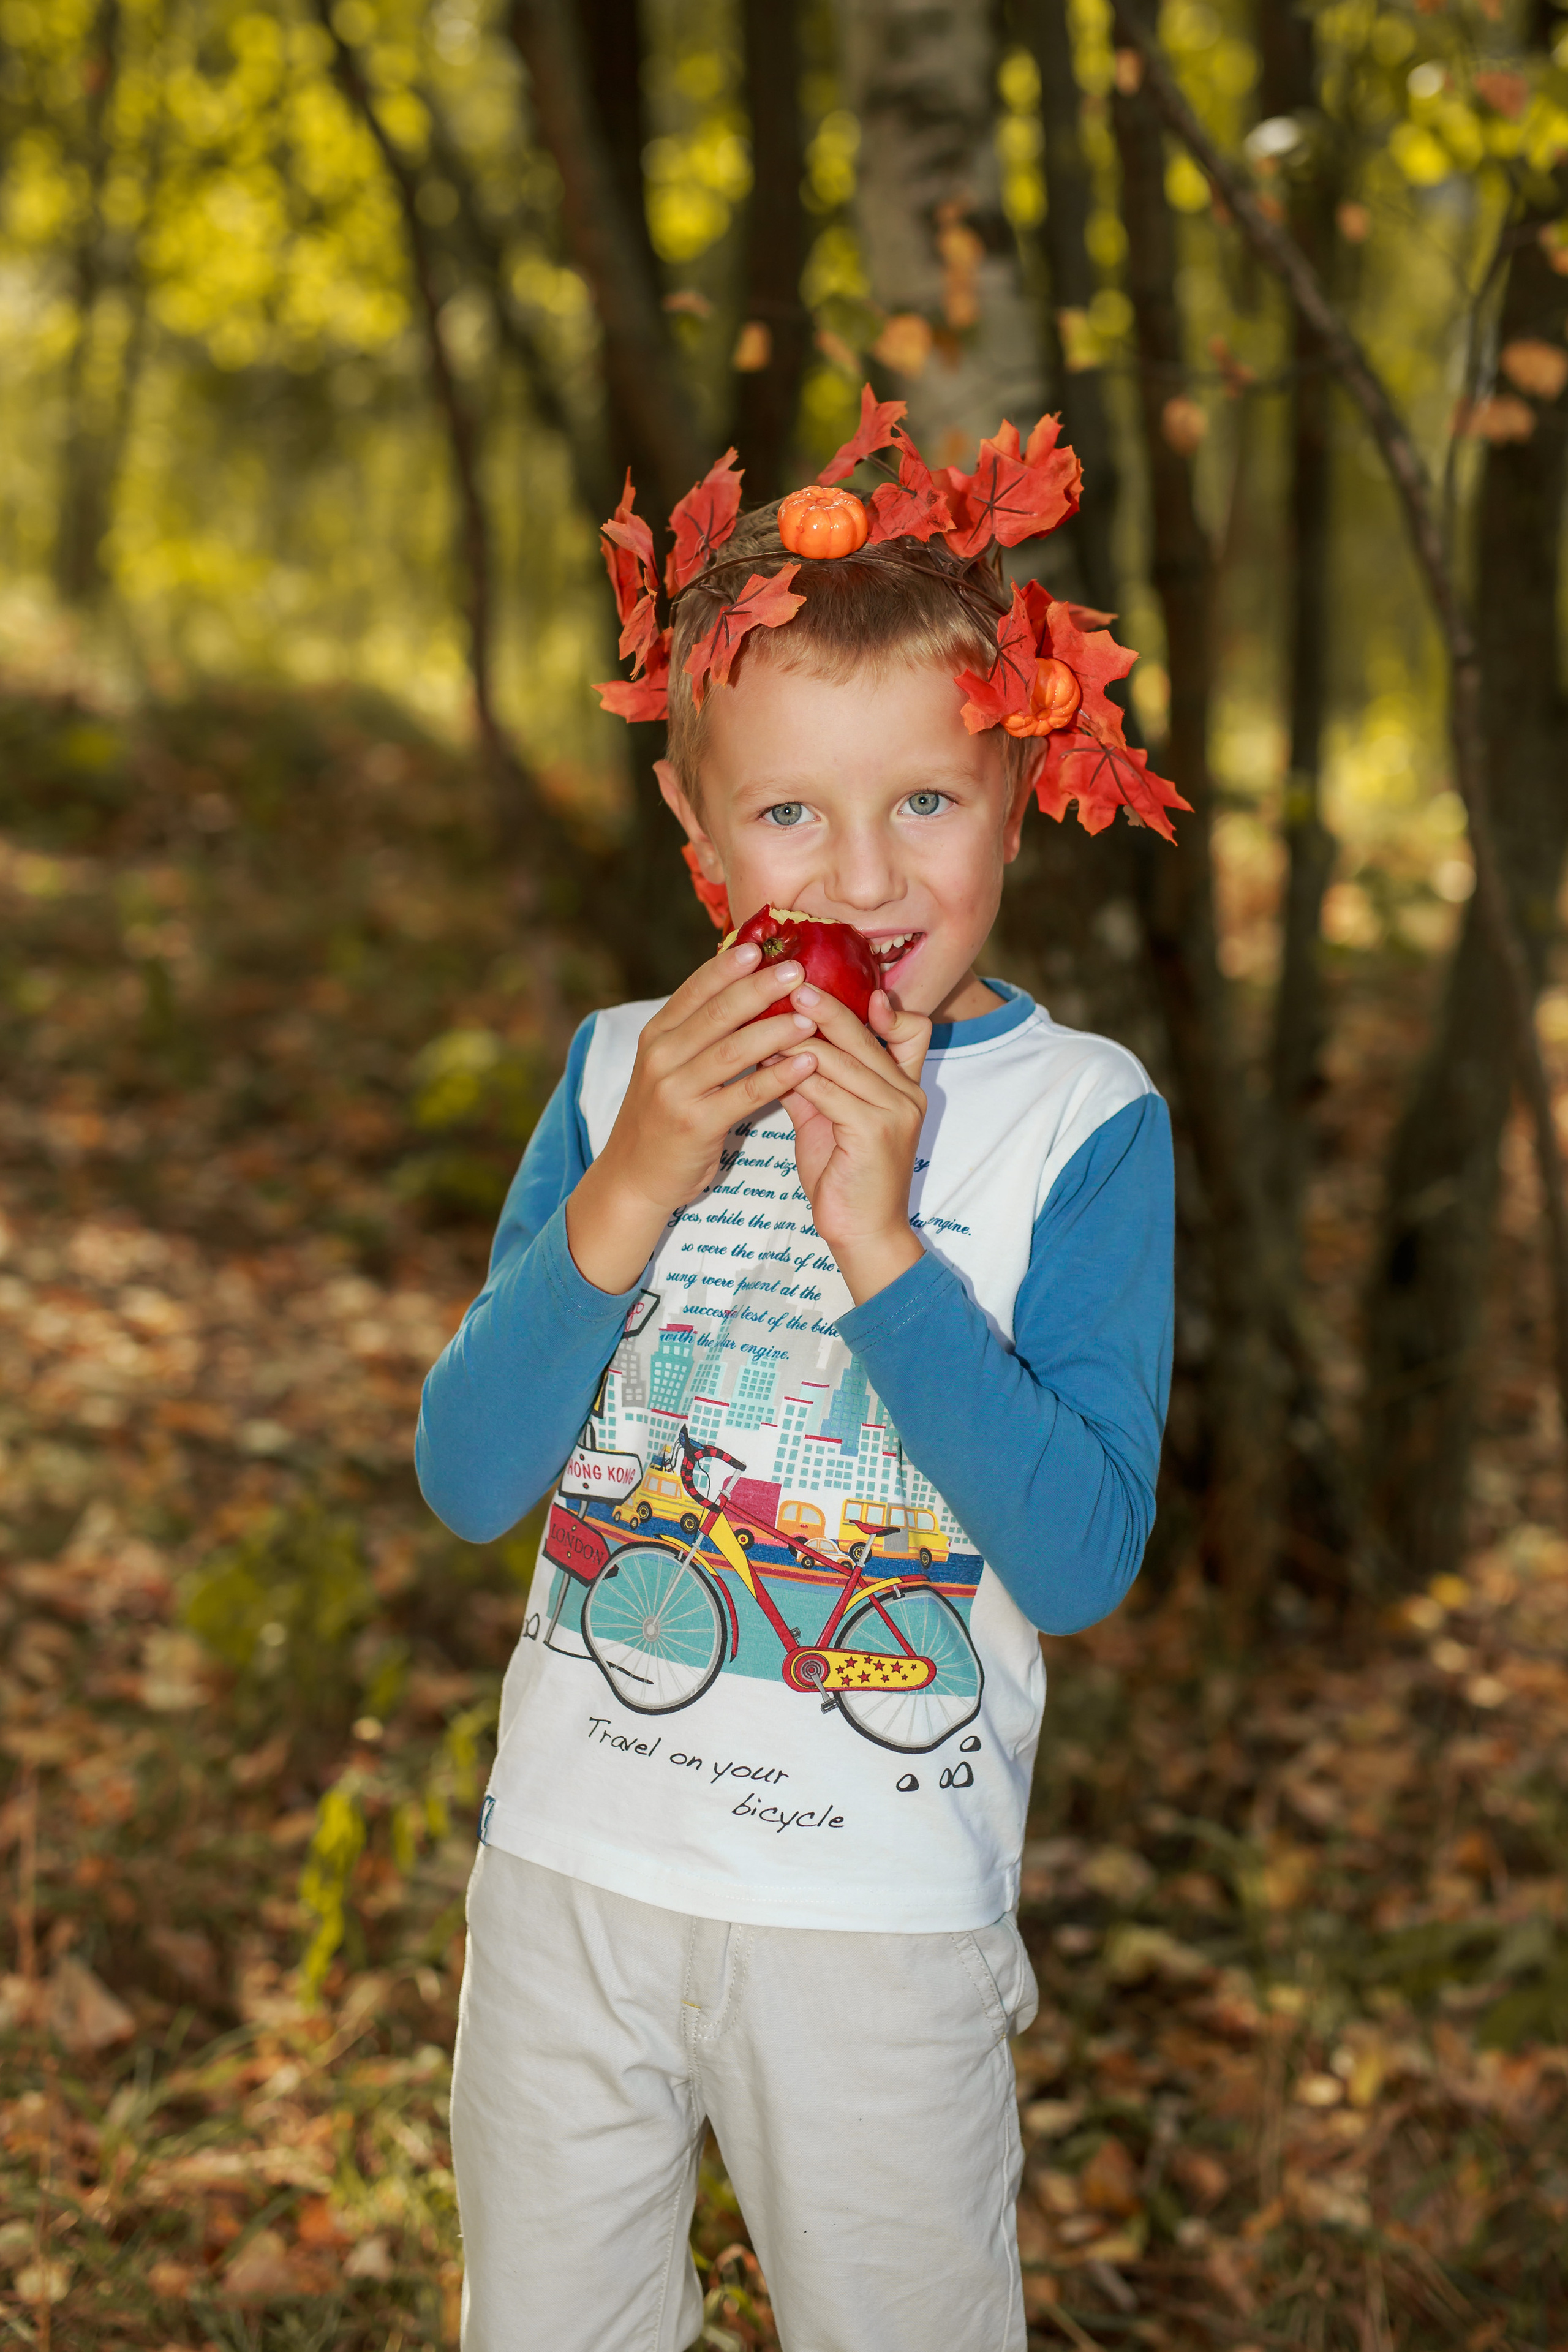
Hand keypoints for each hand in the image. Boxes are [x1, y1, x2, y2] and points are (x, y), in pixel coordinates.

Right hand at [566, 940, 820, 1292]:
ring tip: (812, 1015)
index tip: (762, 945)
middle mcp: (662, 1056)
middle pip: (717, 1013)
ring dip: (775, 1030)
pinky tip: (806, 1062)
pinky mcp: (695, 1124)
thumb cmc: (663, 1116)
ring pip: (733, 1050)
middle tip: (798, 969)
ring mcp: (676, 1090)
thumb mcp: (670, 1066)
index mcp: (658, 1035)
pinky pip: (744, 1094)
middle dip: (759, 988)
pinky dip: (778, 1076)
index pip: (695, 990)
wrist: (633, 1178)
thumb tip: (740, 987)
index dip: (729, 967)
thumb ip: (699, 1031)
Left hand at [775, 985, 930, 1304]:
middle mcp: (907, 1093)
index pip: (911, 1030)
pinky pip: (827, 1088)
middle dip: (823, 1004)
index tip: (846, 986)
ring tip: (764, 1018)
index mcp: (904, 1087)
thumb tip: (782, 1046)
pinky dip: (793, 1072)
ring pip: (840, 1056)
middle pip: (865, 1032)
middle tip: (787, 982)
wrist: (863, 1235)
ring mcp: (894, 1110)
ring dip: (798, 1035)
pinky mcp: (873, 1130)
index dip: (885, 1006)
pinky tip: (766, 1063)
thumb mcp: (831, 1120)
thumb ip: (818, 1083)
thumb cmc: (845, 1178)